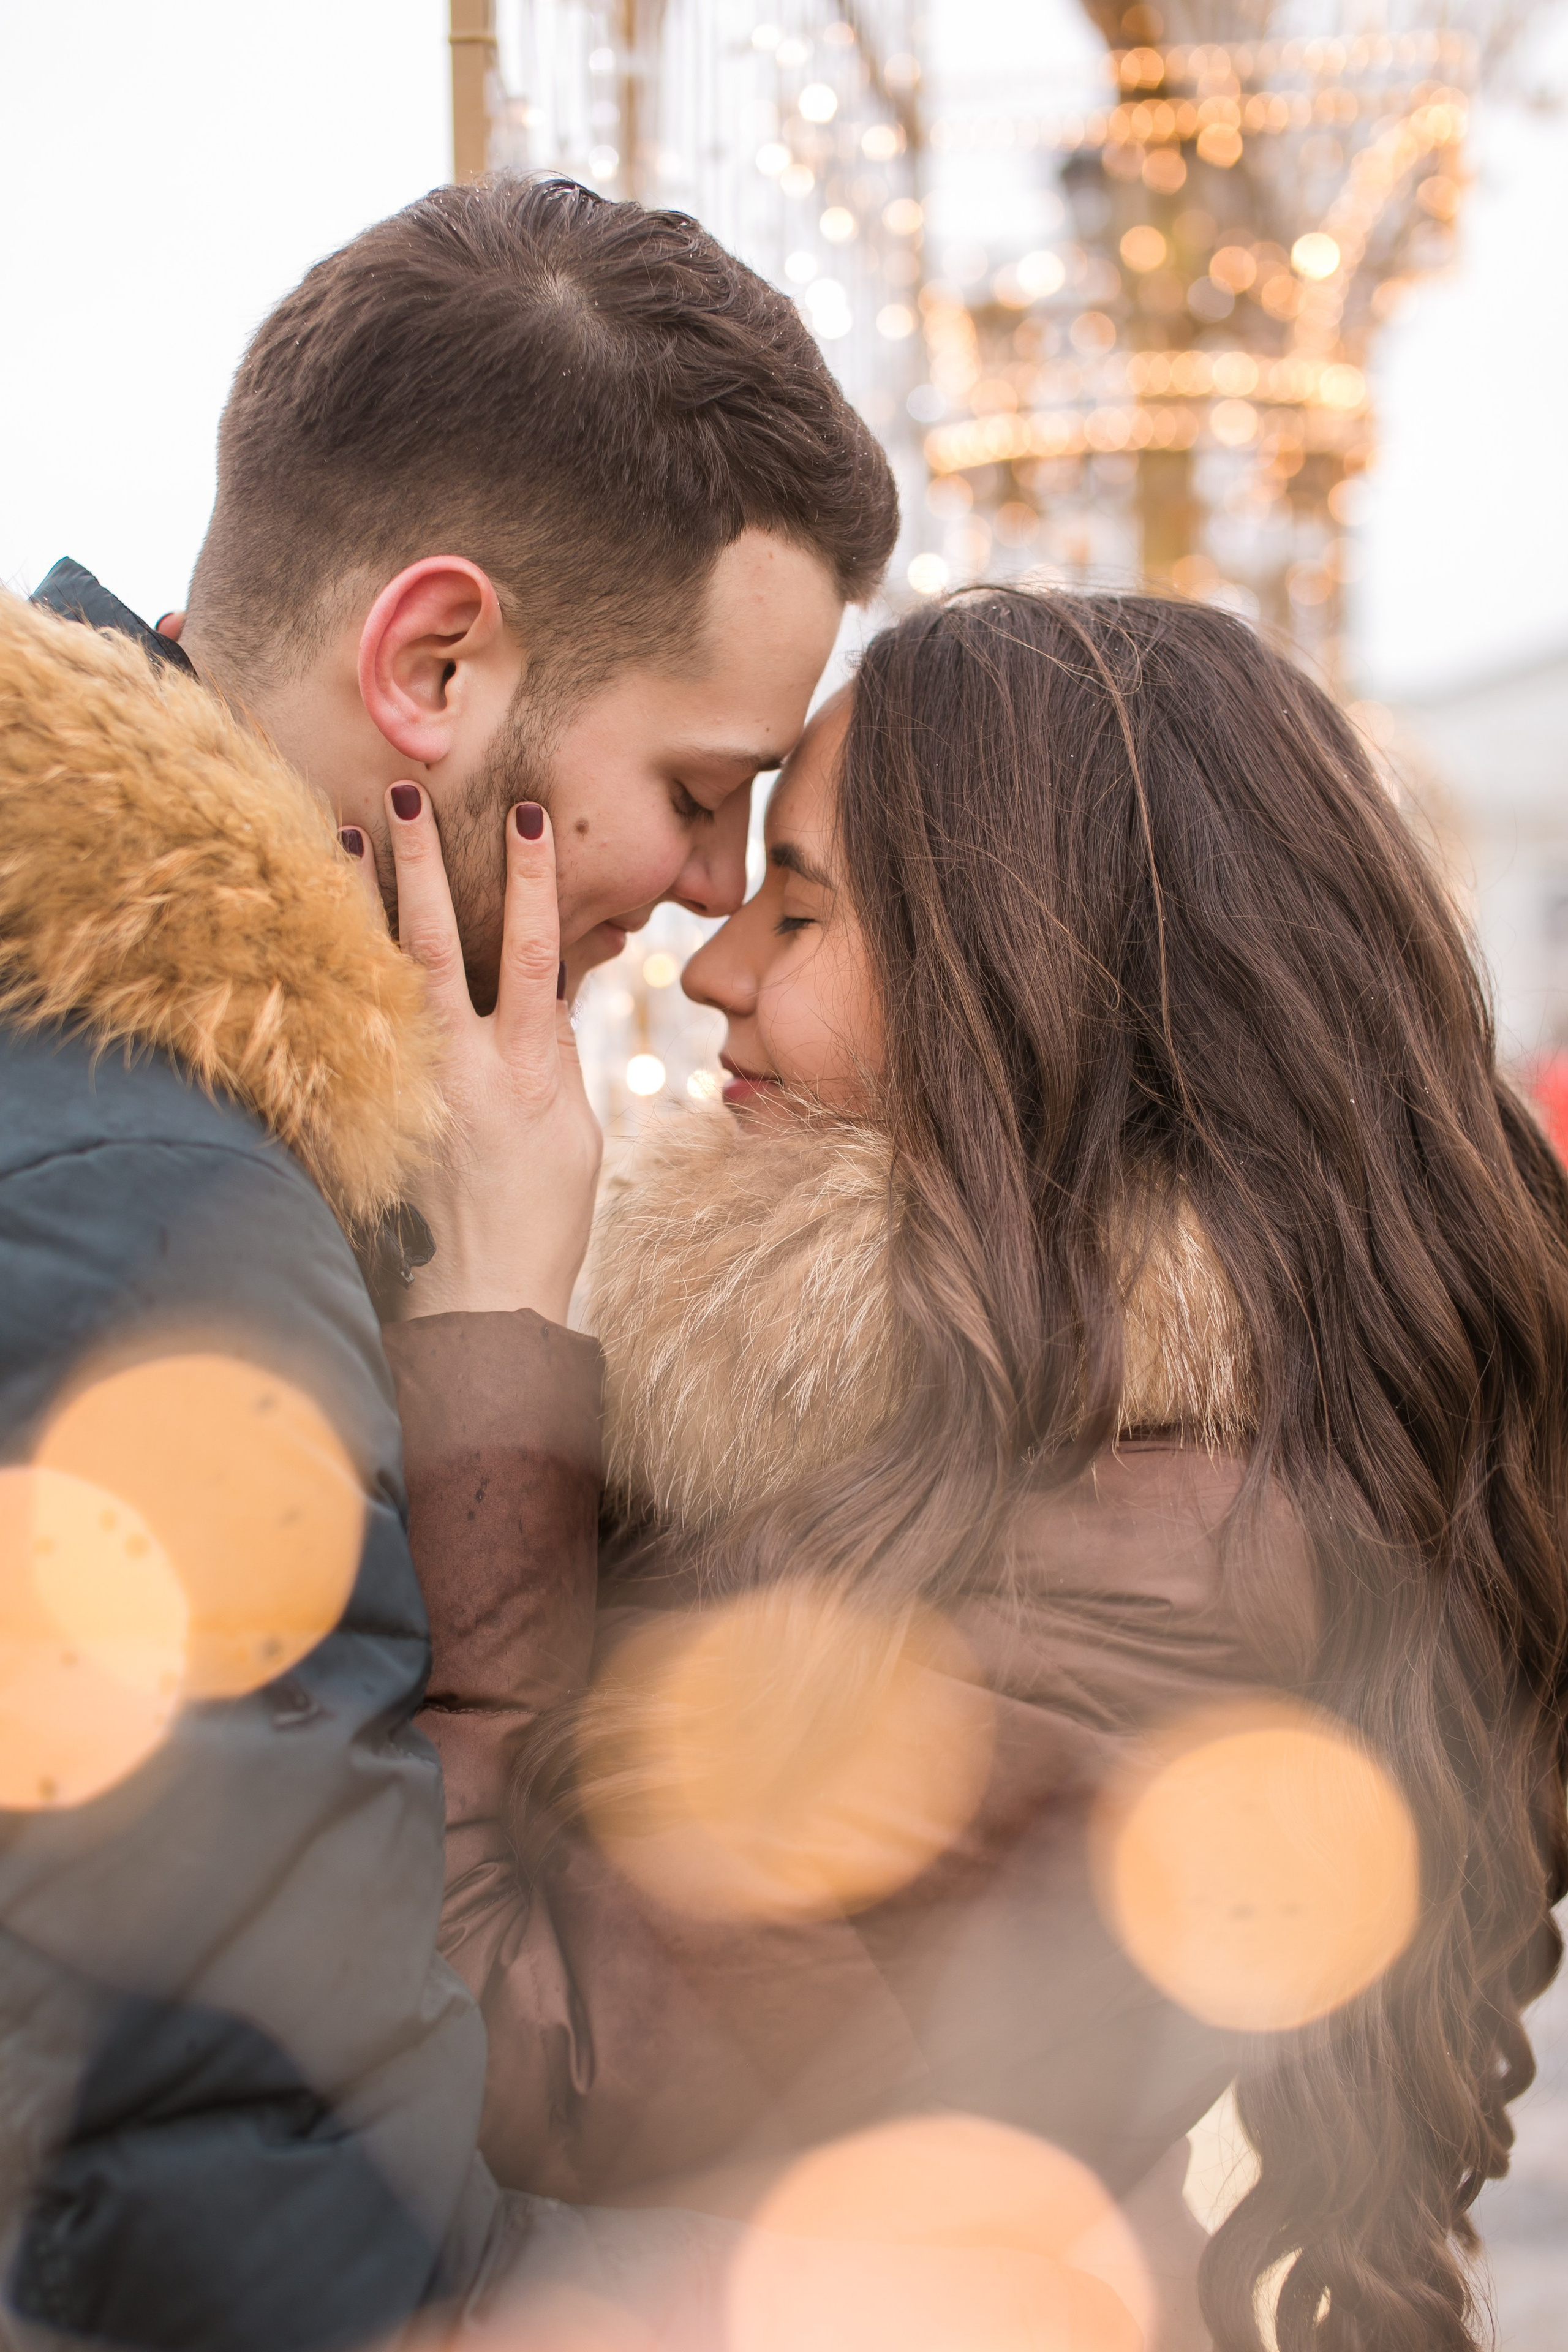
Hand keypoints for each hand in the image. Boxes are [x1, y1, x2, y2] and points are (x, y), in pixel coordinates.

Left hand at [367, 784, 602, 1324]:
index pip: (530, 952)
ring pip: (376, 977)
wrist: (479, 1302)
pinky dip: (334, 973)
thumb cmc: (540, 1219)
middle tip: (403, 795)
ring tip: (339, 833)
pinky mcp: (368, 1117)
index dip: (530, 882)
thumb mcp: (575, 1132)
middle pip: (433, 946)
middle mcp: (457, 1070)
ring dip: (358, 901)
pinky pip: (349, 1030)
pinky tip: (316, 930)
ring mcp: (405, 1091)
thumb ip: (556, 1052)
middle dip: (420, 864)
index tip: (523, 816)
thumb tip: (551, 983)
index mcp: (524, 1070)